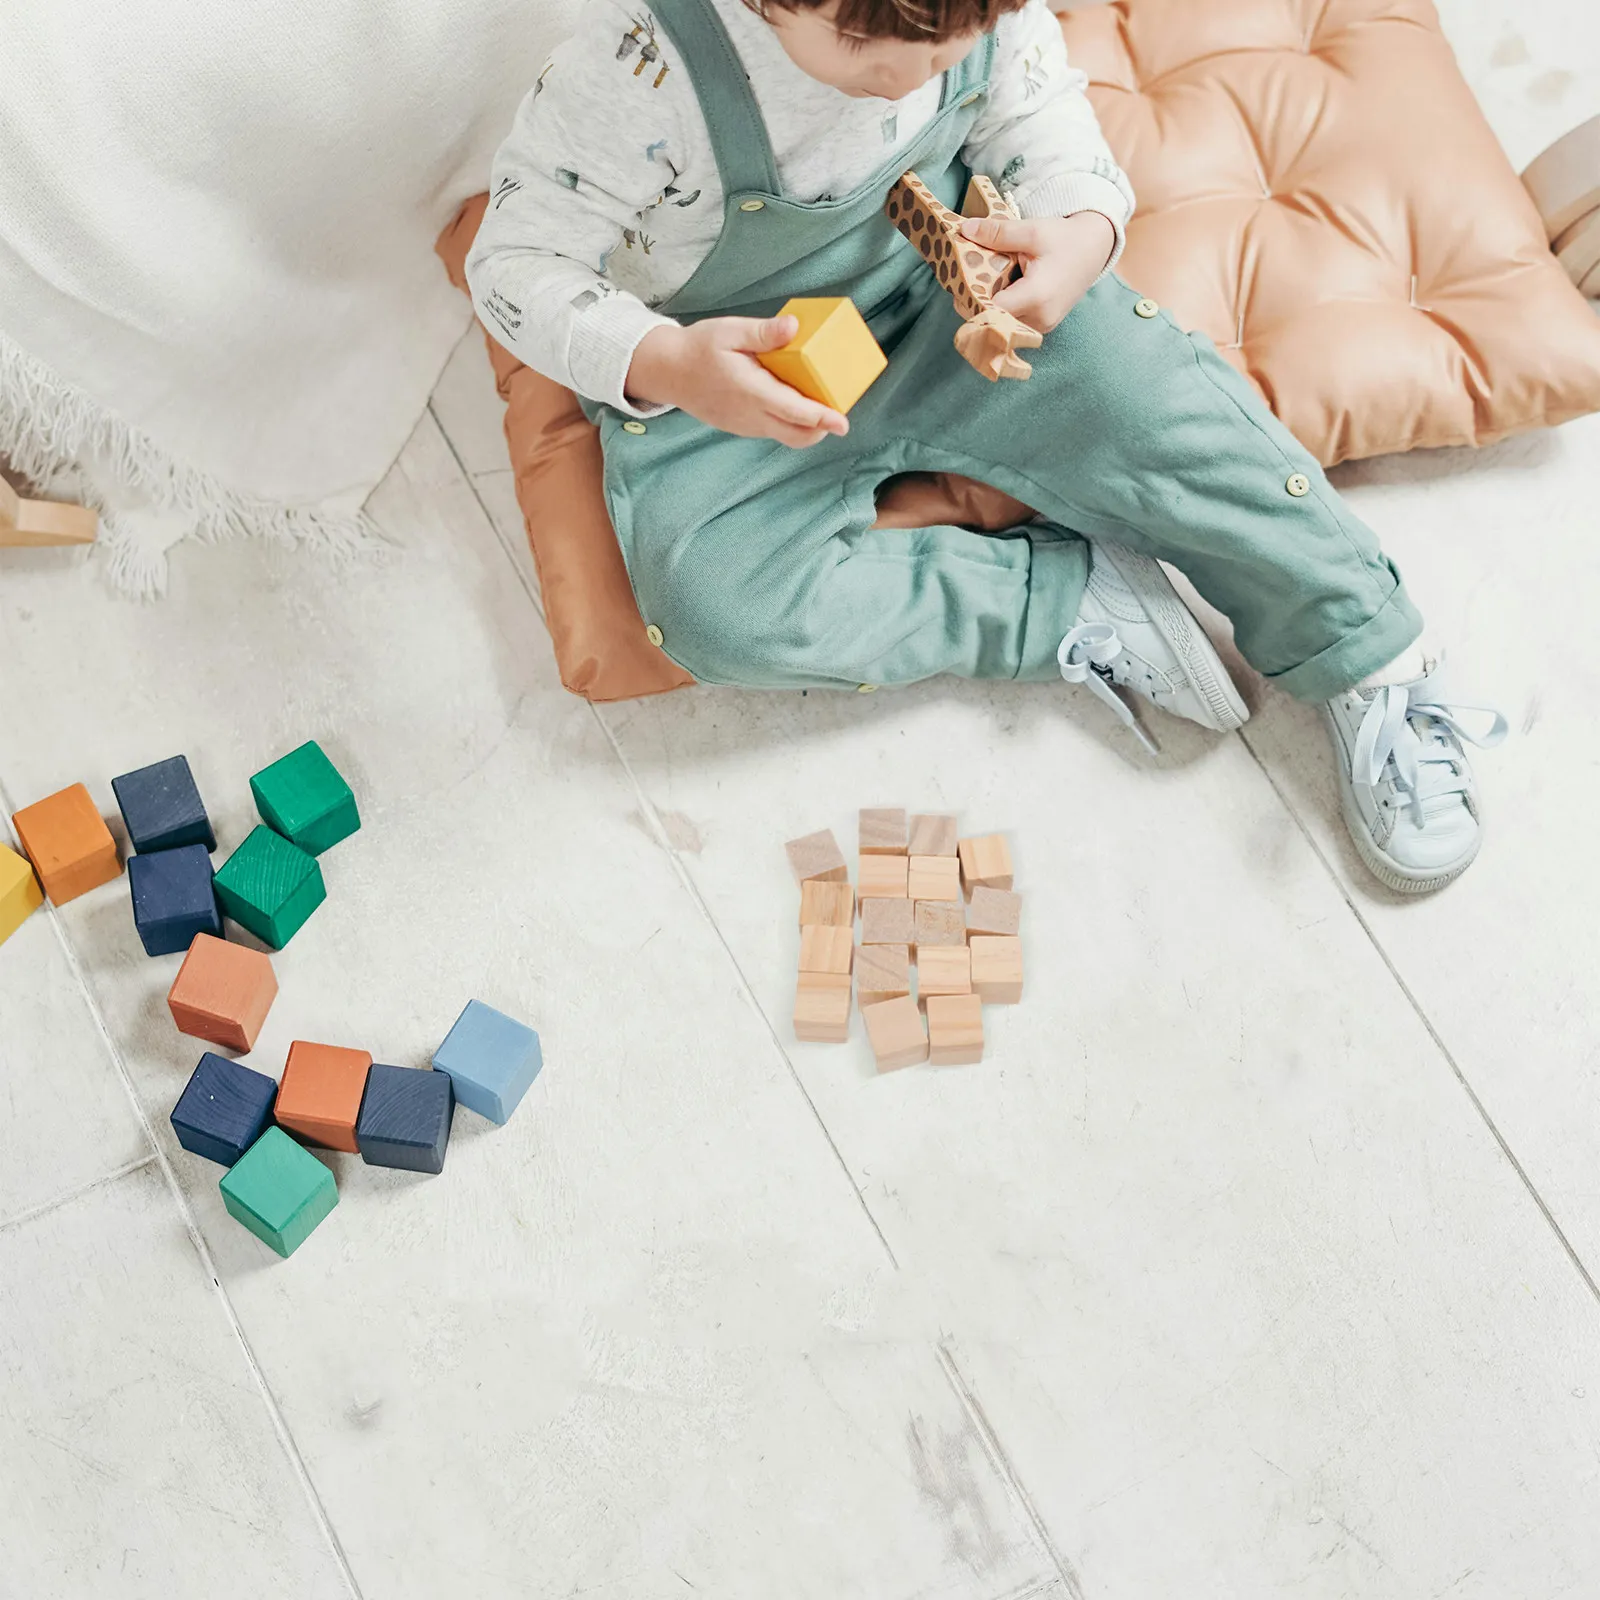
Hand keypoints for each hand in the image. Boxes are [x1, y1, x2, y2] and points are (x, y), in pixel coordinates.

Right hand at [626, 316, 849, 446]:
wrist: (667, 372)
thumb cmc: (698, 348)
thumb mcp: (729, 332)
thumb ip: (763, 333)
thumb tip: (794, 326)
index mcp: (751, 392)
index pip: (795, 412)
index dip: (822, 418)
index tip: (843, 422)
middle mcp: (751, 416)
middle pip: (798, 435)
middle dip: (822, 428)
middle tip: (838, 410)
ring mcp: (746, 426)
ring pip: (787, 436)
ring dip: (807, 426)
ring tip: (820, 403)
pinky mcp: (742, 427)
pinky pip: (773, 430)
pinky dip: (790, 422)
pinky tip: (795, 400)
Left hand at [959, 210, 1116, 334]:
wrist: (1095, 249)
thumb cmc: (1064, 239)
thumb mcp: (1032, 230)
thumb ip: (998, 233)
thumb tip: (965, 230)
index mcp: (1036, 297)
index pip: (990, 310)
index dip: (970, 298)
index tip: (959, 281)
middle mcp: (1039, 319)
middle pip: (994, 319)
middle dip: (976, 301)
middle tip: (966, 278)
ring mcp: (1042, 326)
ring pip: (1002, 323)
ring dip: (989, 306)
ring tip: (984, 282)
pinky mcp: (1043, 326)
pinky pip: (1014, 322)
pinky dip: (1003, 309)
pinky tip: (1000, 289)